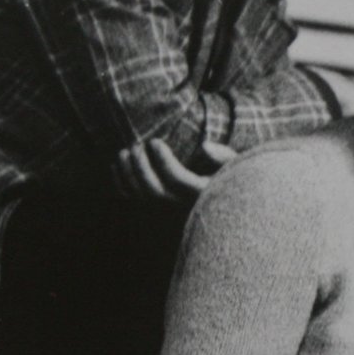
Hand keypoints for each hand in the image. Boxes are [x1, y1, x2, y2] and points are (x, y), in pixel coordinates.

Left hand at [113, 138, 235, 202]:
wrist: (220, 199)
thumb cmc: (227, 174)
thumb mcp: (234, 164)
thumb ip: (222, 155)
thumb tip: (204, 147)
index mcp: (203, 194)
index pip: (178, 181)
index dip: (163, 161)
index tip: (155, 142)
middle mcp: (183, 207)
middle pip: (154, 191)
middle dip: (141, 167)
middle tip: (137, 145)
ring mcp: (167, 212)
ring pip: (140, 197)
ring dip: (128, 173)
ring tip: (125, 151)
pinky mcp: (152, 211)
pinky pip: (131, 201)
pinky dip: (120, 183)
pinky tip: (119, 164)